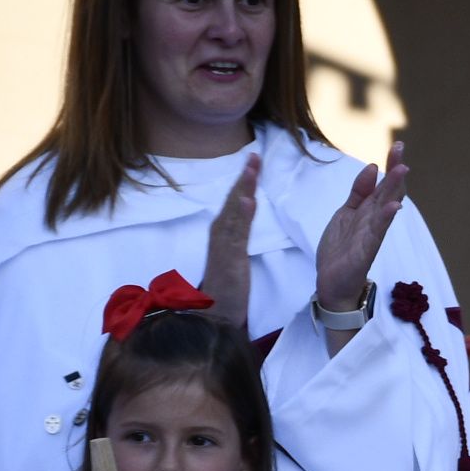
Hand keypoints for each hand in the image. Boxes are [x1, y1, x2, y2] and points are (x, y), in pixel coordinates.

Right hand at [196, 153, 262, 322]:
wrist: (214, 315)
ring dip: (243, 188)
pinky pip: (236, 233)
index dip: (244, 182)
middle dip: (244, 177)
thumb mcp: (236, 259)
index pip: (235, 202)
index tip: (254, 161)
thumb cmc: (227, 290)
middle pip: (233, 200)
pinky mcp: (228, 258)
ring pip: (234, 210)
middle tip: (255, 154)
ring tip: (252, 167)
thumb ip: (239, 238)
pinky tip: (246, 199)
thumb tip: (246, 215)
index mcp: (223, 233)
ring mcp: (223, 245)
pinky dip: (240, 214)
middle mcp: (220, 234)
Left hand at [314, 140, 411, 313]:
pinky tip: (394, 207)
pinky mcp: (366, 251)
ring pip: (385, 208)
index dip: (389, 166)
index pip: (383, 184)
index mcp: (369, 211)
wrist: (332, 283)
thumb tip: (372, 167)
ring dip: (394, 189)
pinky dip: (386, 219)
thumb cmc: (341, 250)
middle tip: (400, 148)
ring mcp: (372, 235)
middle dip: (394, 170)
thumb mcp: (345, 214)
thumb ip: (358, 193)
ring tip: (402, 170)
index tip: (397, 146)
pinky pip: (377, 232)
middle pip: (387, 191)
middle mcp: (374, 220)